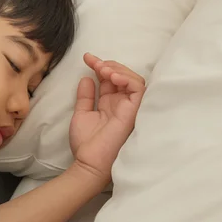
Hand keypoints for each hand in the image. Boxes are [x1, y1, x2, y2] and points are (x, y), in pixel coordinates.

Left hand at [69, 53, 145, 181]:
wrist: (89, 163)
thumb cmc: (86, 144)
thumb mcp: (82, 114)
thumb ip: (86, 96)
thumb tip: (87, 77)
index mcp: (110, 103)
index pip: (110, 79)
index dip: (100, 65)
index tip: (87, 58)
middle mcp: (122, 104)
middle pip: (122, 76)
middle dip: (108, 64)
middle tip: (94, 62)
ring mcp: (129, 108)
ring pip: (133, 79)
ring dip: (118, 70)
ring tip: (103, 69)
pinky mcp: (135, 111)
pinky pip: (139, 89)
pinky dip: (128, 79)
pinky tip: (112, 77)